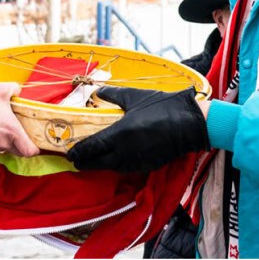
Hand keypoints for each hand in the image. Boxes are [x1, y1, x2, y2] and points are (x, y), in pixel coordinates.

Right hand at [0, 83, 39, 156]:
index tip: (36, 142)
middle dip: (23, 144)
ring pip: (6, 148)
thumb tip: (17, 90)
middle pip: (19, 151)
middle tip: (23, 132)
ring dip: (8, 140)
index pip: (30, 151)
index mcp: (12, 132)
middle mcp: (4, 143)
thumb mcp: (1, 90)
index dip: (35, 148)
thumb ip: (14, 89)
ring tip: (4, 126)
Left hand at [65, 86, 209, 172]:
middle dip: (85, 163)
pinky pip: (125, 168)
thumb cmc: (161, 106)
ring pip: (111, 167)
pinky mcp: (147, 165)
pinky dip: (116, 165)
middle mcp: (124, 151)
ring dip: (100, 165)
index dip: (78, 153)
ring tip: (91, 160)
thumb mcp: (134, 97)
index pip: (91, 148)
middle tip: (75, 160)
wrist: (189, 122)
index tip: (69, 154)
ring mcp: (136, 161)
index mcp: (118, 134)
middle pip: (97, 163)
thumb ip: (112, 95)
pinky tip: (113, 159)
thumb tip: (97, 91)